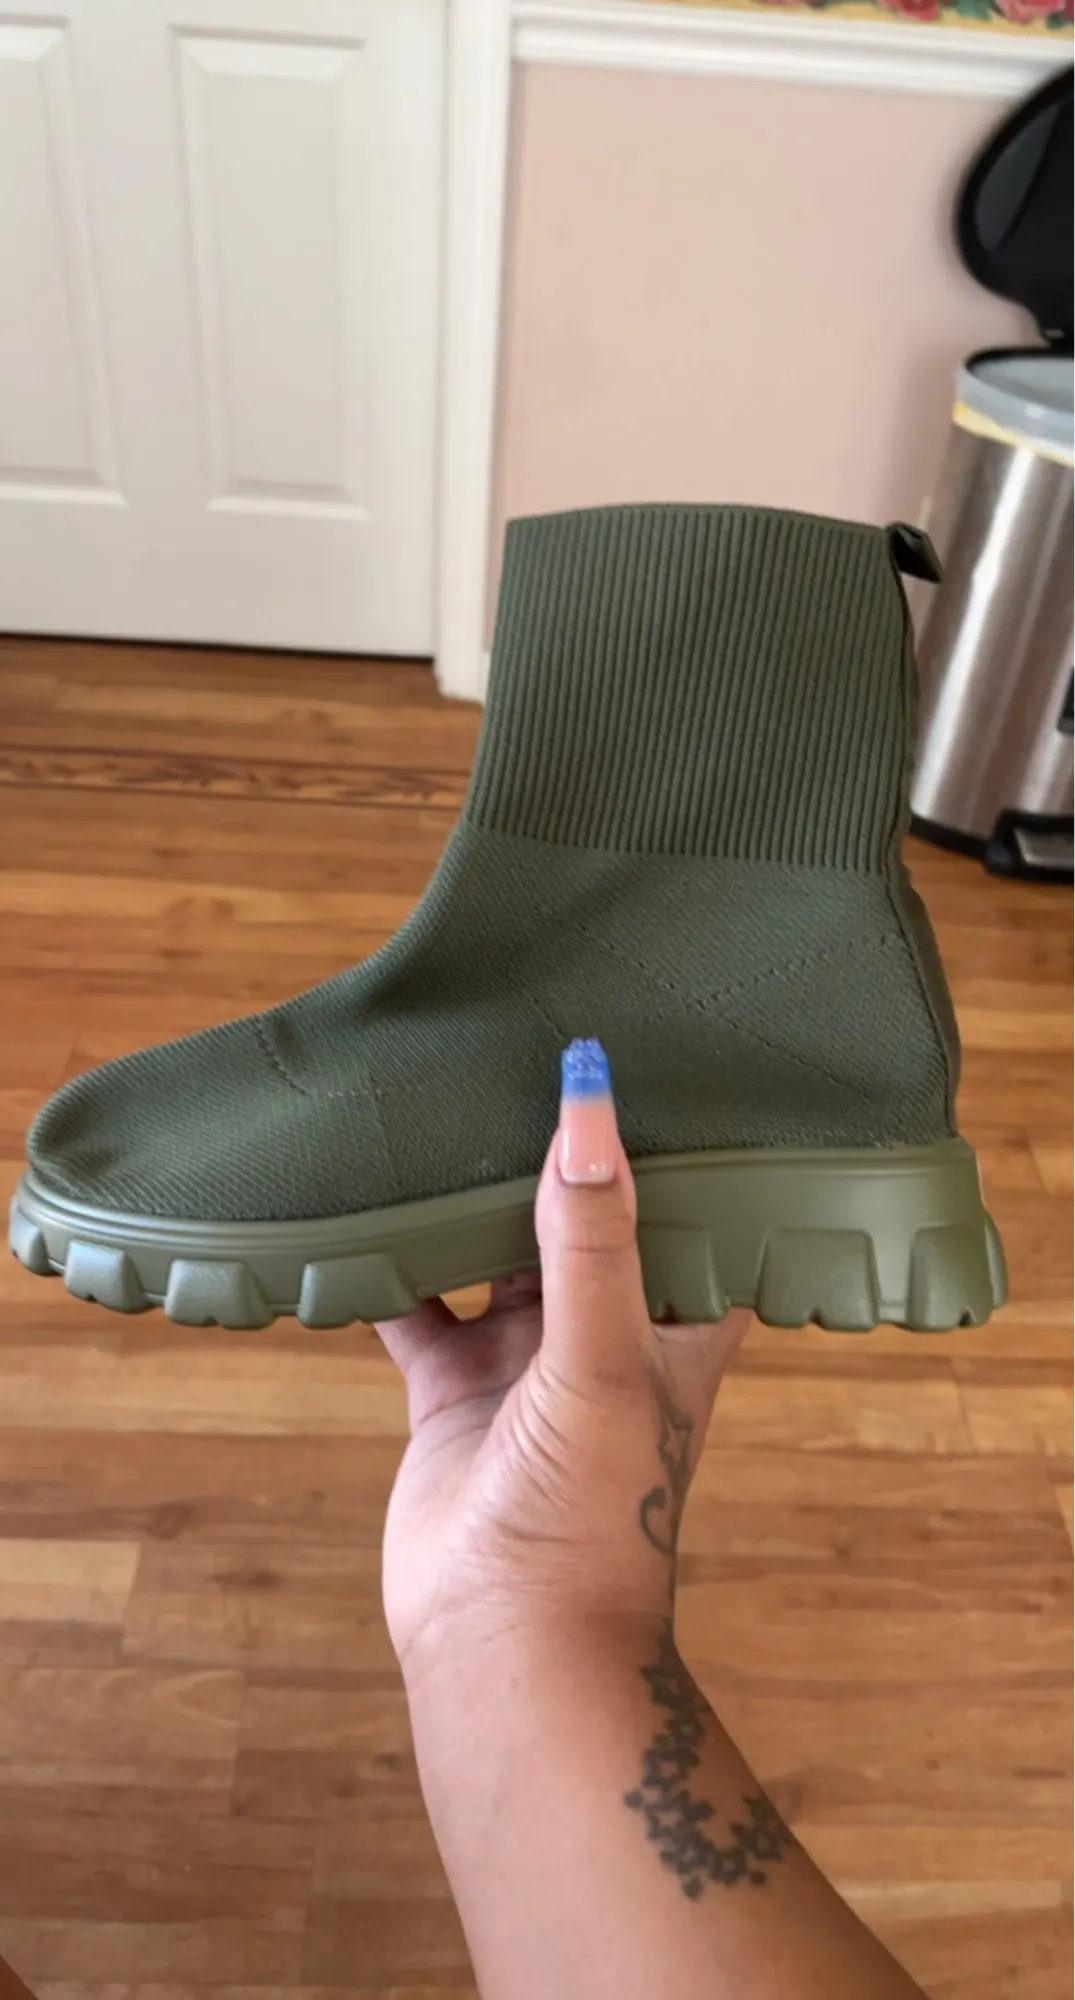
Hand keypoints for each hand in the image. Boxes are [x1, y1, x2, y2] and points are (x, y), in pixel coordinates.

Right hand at [375, 1053, 749, 1683]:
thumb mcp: (602, 1357)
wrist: (507, 1644)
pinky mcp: (453, 1391)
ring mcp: (526, 1362)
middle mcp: (605, 1336)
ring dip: (473, 1202)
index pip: (695, 1219)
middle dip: (561, 1160)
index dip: (683, 1153)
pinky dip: (391, 1267)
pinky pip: (418, 1309)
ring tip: (448, 1111)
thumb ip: (592, 1236)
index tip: (664, 1068)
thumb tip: (590, 1108)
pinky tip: (361, 1210)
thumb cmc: (594, 1518)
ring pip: (497, 1256)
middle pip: (586, 1224)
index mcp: (674, 1328)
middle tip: (531, 1058)